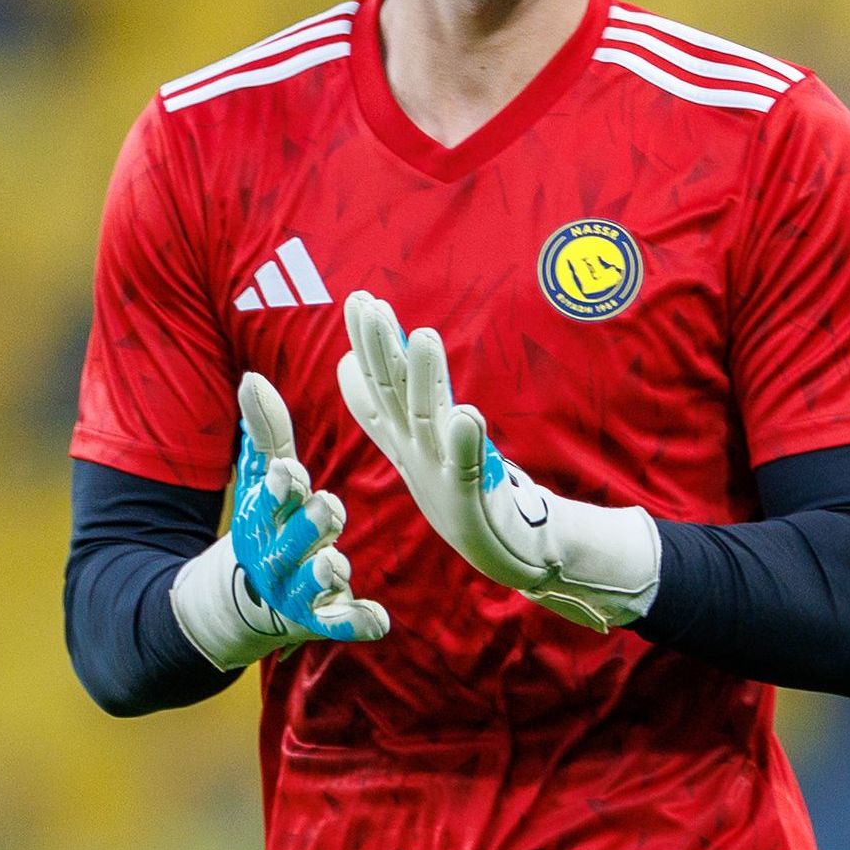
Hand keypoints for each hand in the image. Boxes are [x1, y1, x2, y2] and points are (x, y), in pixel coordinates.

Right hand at [174, 372, 387, 666]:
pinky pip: (340, 623)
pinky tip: (378, 621)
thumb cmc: (272, 520)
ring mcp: (298, 591)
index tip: (289, 473)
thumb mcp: (265, 478)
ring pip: (314, 582)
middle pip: (294, 540)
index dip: (279, 489)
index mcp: (265, 519)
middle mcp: (278, 556)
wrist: (253, 598)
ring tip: (333, 562)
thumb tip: (252, 377)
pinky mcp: (321, 619)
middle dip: (309, 525)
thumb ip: (266, 432)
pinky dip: (356, 623)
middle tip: (328, 507)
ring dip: (324, 572)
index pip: (270, 501)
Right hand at [334, 291, 659, 630]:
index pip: (377, 386)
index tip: (359, 301)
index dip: (365, 346)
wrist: (503, 548)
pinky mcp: (469, 497)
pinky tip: (465, 414)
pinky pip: (466, 466)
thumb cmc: (461, 490)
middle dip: (379, 349)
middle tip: (368, 303)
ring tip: (424, 337)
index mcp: (404, 438)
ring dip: (424, 379)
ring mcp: (440, 474)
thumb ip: (383, 405)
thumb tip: (347, 364)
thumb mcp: (415, 445)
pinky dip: (464, 441)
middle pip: (393, 395)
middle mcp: (415, 453)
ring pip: (428, 419)